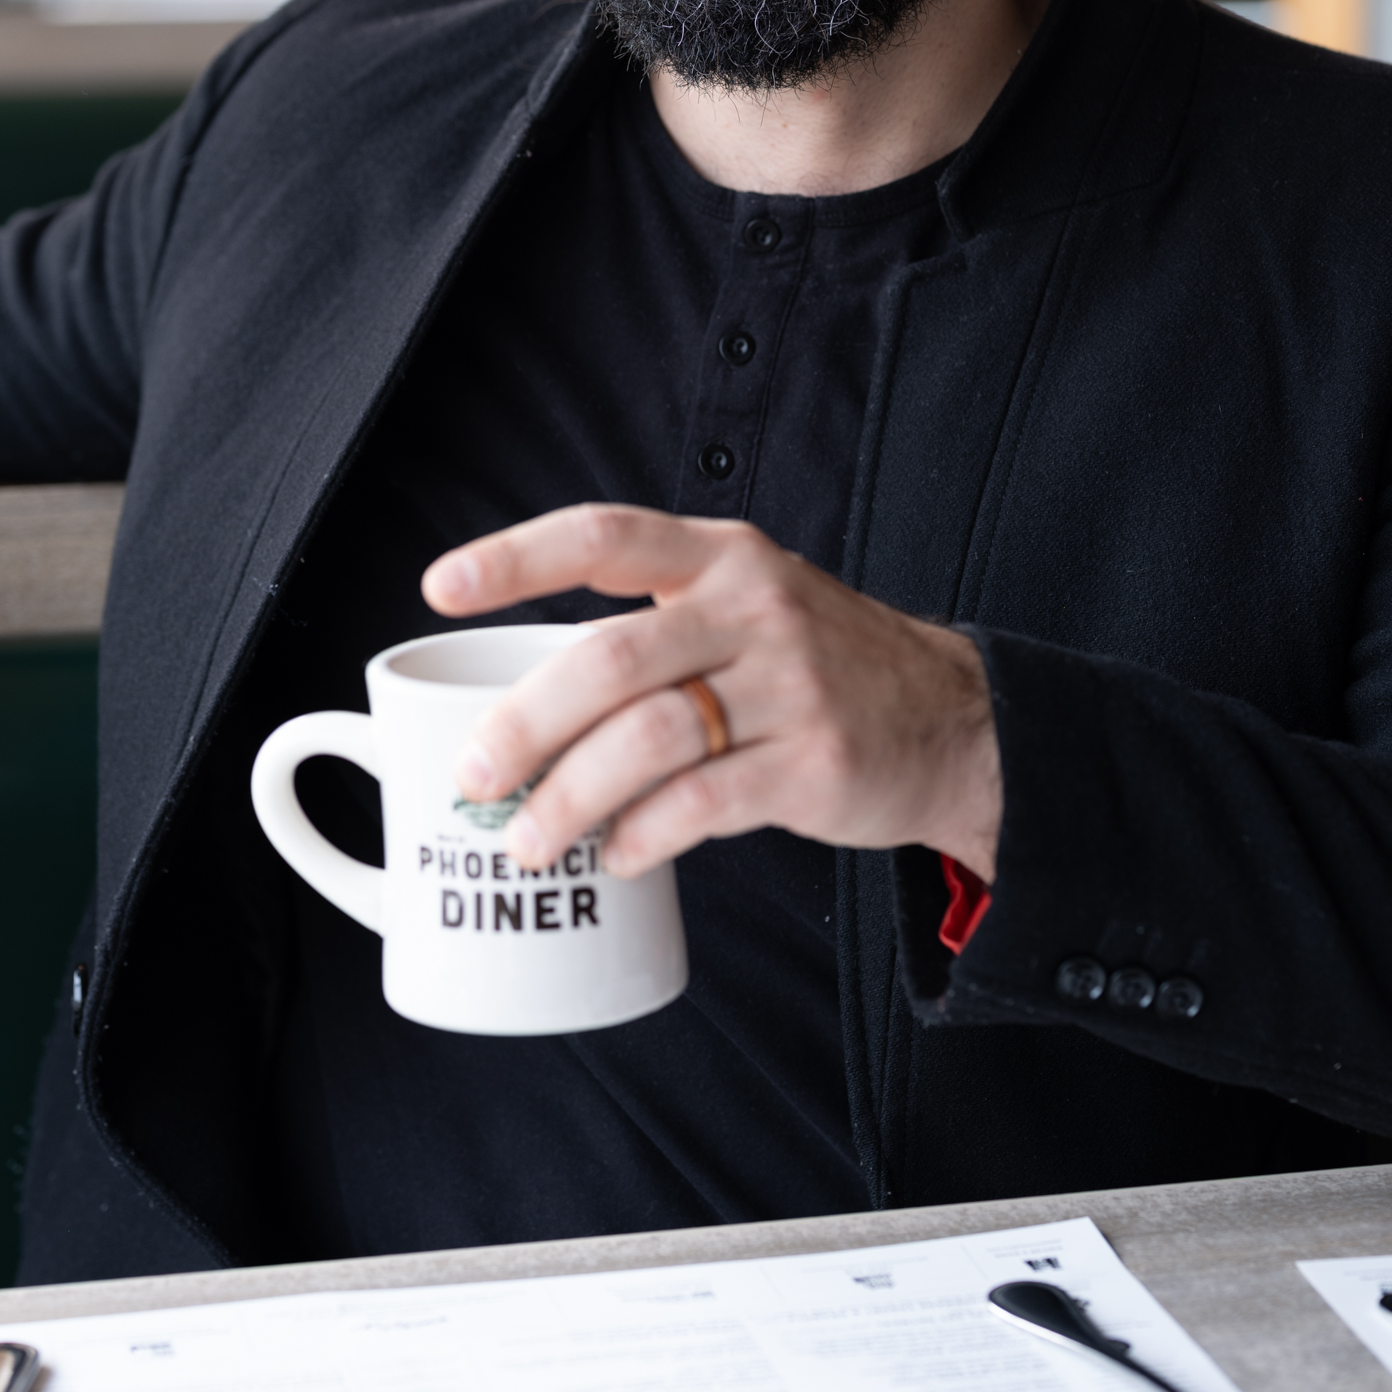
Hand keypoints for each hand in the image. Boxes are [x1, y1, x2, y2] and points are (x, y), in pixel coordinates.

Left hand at [421, 505, 1002, 881]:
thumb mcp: (744, 608)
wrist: (952, 719)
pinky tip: (619, 855)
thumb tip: (509, 710)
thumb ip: (647, 631)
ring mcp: (791, 685)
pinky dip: (646, 835)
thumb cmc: (812, 667)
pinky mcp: (817, 762)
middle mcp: (753, 608)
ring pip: (649, 741)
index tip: (439, 589)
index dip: (514, 557)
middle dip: (526, 725)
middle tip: (473, 776)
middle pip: (610, 659)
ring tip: (530, 843)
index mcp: (720, 557)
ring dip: (572, 800)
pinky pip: (705, 803)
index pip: (603, 536)